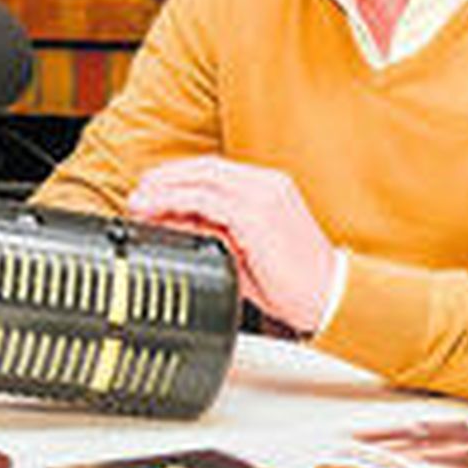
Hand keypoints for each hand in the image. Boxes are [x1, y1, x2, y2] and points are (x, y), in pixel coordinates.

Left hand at [127, 155, 337, 334]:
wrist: (330, 299)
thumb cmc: (294, 283)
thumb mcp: (245, 251)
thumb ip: (214, 233)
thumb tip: (177, 225)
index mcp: (268, 188)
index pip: (214, 171)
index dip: (179, 178)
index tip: (151, 190)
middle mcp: (266, 185)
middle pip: (204, 168)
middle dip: (164, 179)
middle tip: (137, 195)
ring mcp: (262, 197)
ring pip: (201, 179)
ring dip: (164, 189)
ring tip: (139, 203)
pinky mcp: (256, 215)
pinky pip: (205, 201)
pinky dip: (176, 203)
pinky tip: (158, 213)